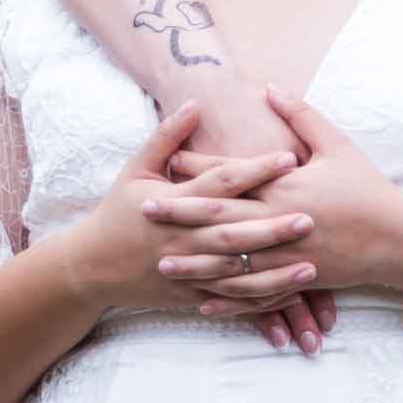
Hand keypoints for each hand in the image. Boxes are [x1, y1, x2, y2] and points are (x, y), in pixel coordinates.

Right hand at [74, 103, 316, 311]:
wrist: (90, 267)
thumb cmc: (117, 211)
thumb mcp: (136, 169)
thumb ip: (167, 136)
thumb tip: (195, 101)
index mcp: (171, 202)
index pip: (220, 183)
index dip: (255, 170)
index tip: (290, 157)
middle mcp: (181, 239)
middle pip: (233, 232)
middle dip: (272, 227)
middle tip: (310, 217)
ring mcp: (186, 272)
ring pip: (236, 274)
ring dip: (274, 272)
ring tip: (311, 265)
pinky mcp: (190, 296)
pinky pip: (231, 301)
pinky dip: (260, 301)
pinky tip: (289, 294)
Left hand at [161, 88, 402, 317]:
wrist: (396, 238)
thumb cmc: (365, 188)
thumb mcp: (335, 144)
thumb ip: (300, 116)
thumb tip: (269, 88)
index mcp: (284, 187)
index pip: (231, 176)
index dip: (197, 170)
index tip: (166, 164)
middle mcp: (278, 223)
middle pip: (219, 218)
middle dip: (180, 214)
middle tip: (144, 211)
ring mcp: (285, 256)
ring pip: (230, 263)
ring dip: (194, 262)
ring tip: (162, 262)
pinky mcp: (294, 280)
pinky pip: (253, 292)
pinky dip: (227, 298)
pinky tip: (202, 300)